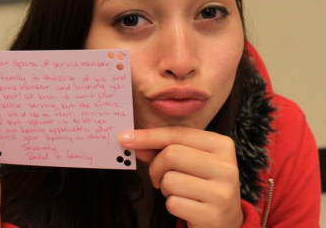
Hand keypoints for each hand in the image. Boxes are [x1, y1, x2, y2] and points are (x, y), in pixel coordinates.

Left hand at [119, 126, 243, 227]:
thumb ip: (162, 148)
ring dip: (164, 188)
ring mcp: (222, 192)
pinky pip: (173, 203)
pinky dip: (171, 205)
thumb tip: (132, 141)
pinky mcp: (213, 215)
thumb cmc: (200, 184)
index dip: (148, 136)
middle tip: (158, 178)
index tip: (125, 138)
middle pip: (172, 154)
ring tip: (178, 192)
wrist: (224, 221)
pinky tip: (186, 207)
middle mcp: (227, 166)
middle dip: (156, 167)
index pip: (178, 133)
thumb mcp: (188, 160)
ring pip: (170, 180)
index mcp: (222, 145)